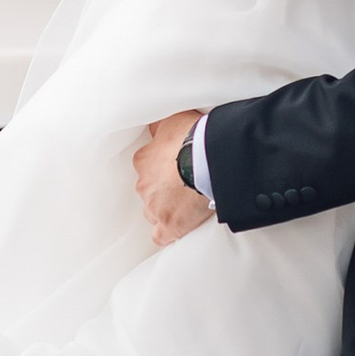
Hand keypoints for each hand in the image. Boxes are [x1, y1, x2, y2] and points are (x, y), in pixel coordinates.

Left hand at [136, 111, 211, 249]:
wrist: (210, 160)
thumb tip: (152, 127)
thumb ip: (160, 125)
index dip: (162, 168)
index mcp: (144, 160)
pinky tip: (178, 229)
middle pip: (149, 190)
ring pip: (153, 212)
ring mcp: (155, 207)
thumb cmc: (193, 137)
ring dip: (166, 209)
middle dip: (164, 189)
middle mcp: (144, 184)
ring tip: (186, 205)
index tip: (176, 167)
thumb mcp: (173, 119)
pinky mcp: (169, 225)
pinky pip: (161, 235)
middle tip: (185, 184)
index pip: (146, 166)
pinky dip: (169, 233)